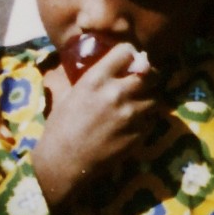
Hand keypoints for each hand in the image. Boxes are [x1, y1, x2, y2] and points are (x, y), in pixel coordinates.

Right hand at [32, 43, 153, 211]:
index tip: (129, 60)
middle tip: (143, 80)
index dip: (129, 54)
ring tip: (139, 103)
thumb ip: (86, 78)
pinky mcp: (138, 134)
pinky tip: (135, 122)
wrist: (63, 163)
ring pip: (154, 97)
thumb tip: (91, 63)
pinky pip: (152, 119)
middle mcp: (116, 92)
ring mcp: (130, 114)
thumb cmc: (59, 128)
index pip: (126, 51)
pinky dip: (146, 119)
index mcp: (96, 79)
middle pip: (149, 73)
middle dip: (147, 75)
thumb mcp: (66, 95)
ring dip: (149, 98)